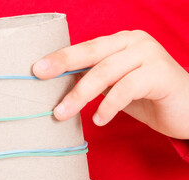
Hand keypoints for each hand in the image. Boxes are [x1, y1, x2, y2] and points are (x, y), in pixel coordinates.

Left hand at [33, 30, 188, 138]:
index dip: (60, 58)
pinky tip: (99, 120)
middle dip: (63, 67)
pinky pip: (126, 89)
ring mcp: (149, 54)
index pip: (84, 48)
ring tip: (62, 113)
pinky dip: (109, 106)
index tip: (36, 69)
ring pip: (105, 72)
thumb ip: (94, 81)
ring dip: (80, 95)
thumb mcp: (114, 86)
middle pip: (91, 53)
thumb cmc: (147, 97)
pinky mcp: (160, 73)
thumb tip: (58, 87)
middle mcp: (133, 41)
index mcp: (119, 42)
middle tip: (40, 77)